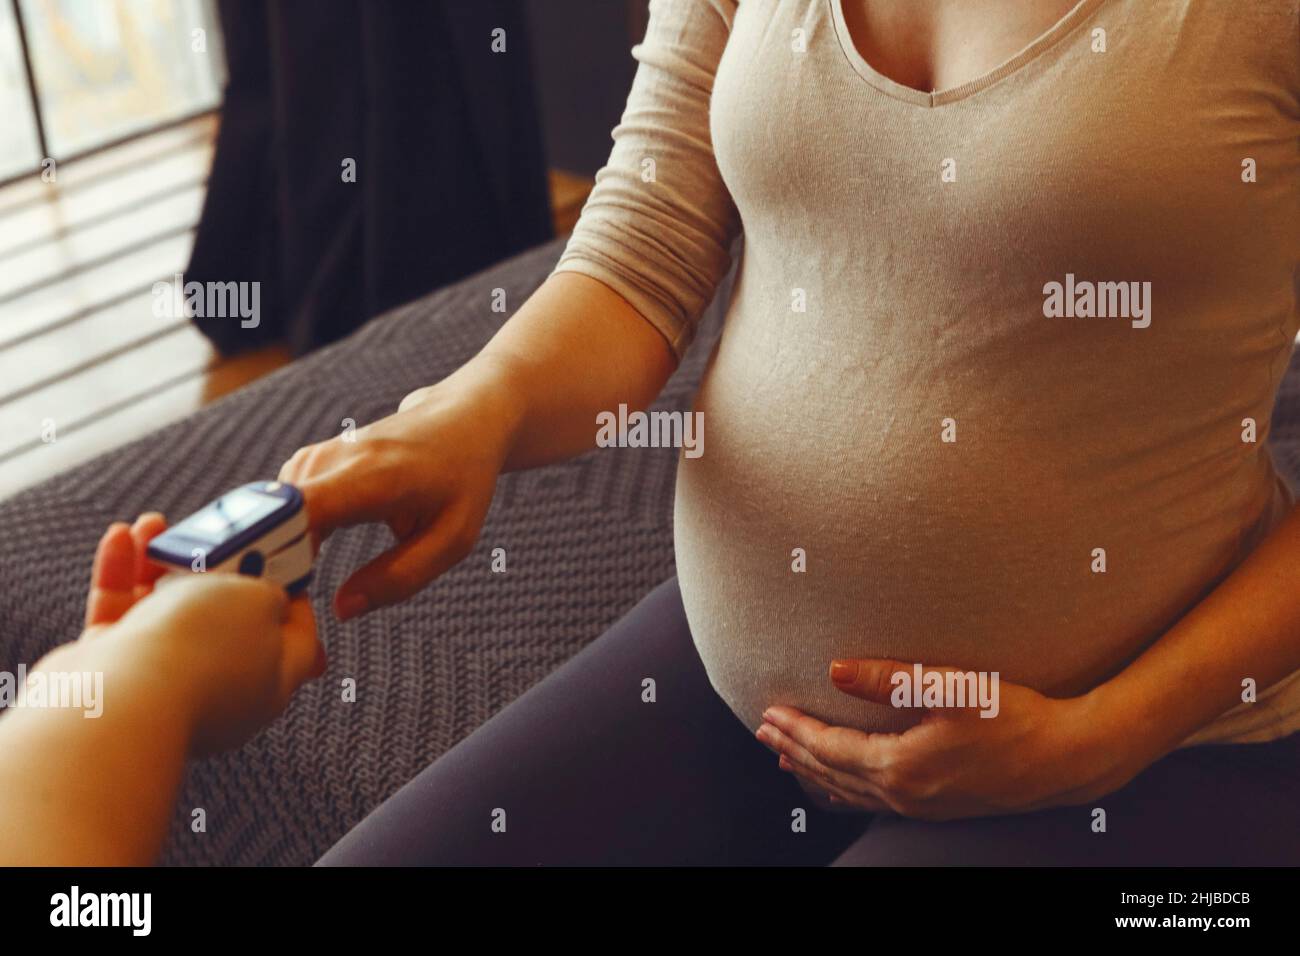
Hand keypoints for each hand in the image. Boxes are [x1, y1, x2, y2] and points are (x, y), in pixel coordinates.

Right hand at [79, 516, 324, 754]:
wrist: (121, 701)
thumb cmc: (202, 650)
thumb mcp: (259, 602)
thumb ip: (267, 592)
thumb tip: (261, 594)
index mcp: (272, 683)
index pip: (297, 638)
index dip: (295, 594)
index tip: (285, 559)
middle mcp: (222, 690)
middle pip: (223, 621)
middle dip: (213, 570)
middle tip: (210, 536)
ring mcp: (166, 687)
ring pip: (165, 614)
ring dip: (159, 563)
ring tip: (154, 524)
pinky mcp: (114, 679)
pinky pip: (121, 620)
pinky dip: (120, 577)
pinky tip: (121, 537)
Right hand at [278, 371, 518, 619]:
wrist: (464, 420)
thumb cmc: (463, 481)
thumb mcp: (452, 539)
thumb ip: (400, 577)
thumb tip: (341, 609)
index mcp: (372, 477)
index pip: (298, 510)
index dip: (275, 551)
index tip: (278, 592)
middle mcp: (335, 459)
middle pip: (272, 517)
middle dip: (270, 562)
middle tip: (291, 604)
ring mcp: (318, 455)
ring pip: (270, 512)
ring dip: (276, 549)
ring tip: (299, 584)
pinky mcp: (310, 459)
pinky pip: (280, 503)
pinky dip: (284, 531)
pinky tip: (305, 555)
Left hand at [755, 658, 1142, 819]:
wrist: (1066, 758)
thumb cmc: (1014, 717)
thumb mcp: (952, 689)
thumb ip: (889, 677)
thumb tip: (835, 669)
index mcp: (901, 766)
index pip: (830, 749)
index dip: (796, 730)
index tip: (768, 712)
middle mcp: (904, 793)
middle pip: (831, 773)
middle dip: (794, 750)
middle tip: (763, 731)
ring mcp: (919, 805)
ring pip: (848, 792)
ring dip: (814, 772)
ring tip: (785, 757)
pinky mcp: (935, 806)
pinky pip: (871, 802)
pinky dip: (843, 790)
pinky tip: (837, 785)